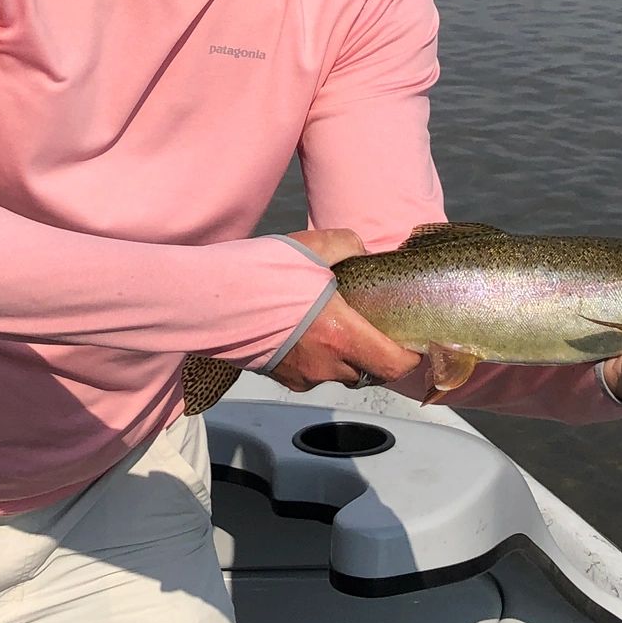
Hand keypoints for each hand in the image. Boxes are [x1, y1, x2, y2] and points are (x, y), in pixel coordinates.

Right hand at [269, 228, 420, 392]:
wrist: (208, 299)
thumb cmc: (262, 274)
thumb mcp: (314, 247)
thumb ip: (348, 246)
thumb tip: (360, 249)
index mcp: (342, 336)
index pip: (394, 366)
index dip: (410, 358)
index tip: (412, 344)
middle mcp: (326, 365)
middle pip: (369, 373)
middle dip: (378, 356)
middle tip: (376, 330)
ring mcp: (302, 376)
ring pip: (339, 373)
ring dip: (346, 357)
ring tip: (334, 326)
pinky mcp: (280, 376)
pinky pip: (311, 373)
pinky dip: (318, 358)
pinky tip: (304, 333)